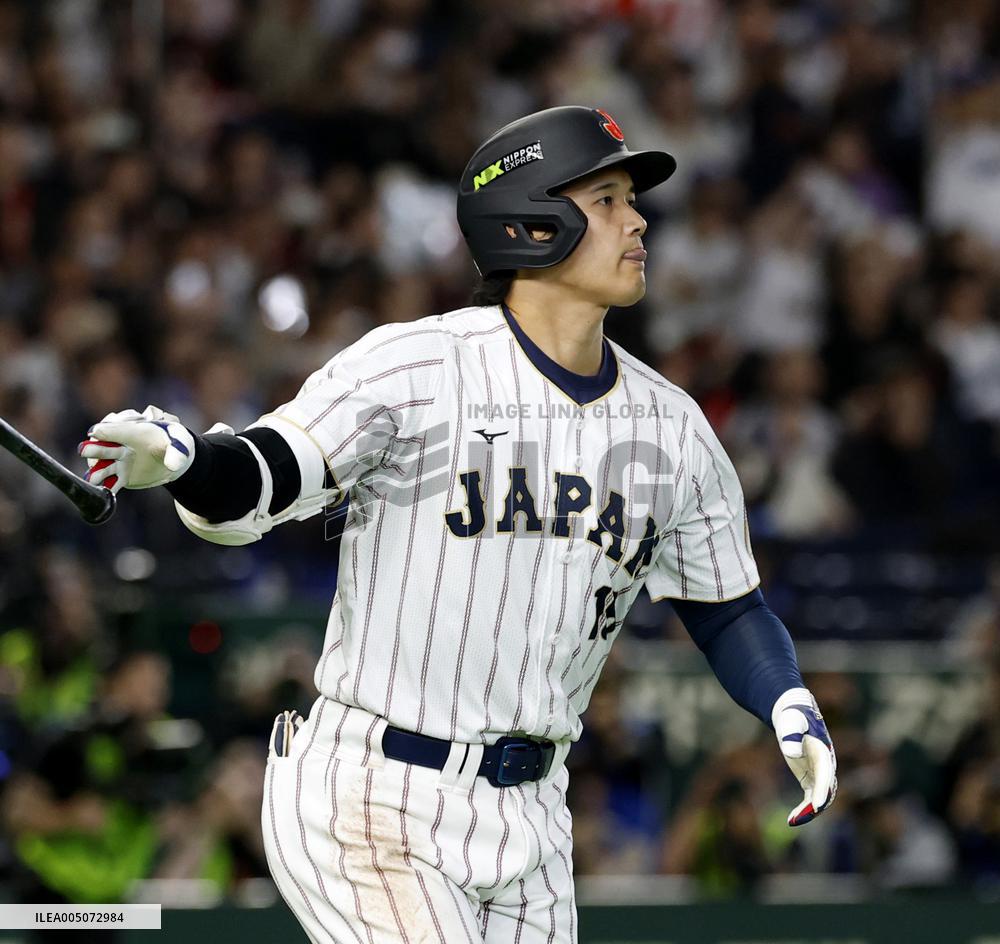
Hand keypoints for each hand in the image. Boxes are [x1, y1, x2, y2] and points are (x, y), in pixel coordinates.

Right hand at [78, 405, 194, 493]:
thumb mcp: (181, 442)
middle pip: (102, 446)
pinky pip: (111, 483)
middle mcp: (121, 445)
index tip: (96, 433)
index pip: (115, 429)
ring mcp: (120, 462)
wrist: (175, 458)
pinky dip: (107, 488)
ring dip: (97, 471)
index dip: (105, 431)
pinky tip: (103, 494)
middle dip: (94, 448)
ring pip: (103, 466)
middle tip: (84, 450)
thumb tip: (173, 465)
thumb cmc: (176, 442)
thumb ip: (177, 452)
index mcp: (133, 431)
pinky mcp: (122, 476)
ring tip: (92, 478)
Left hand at [772, 688, 836, 826]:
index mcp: (823, 752)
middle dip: (816, 806)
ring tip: (791, 821)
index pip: (825, 774)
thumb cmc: (793, 717)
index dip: (822, 790)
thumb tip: (792, 752)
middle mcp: (826, 765)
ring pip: (820, 798)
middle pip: (826, 790)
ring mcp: (820, 773)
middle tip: (800, 817)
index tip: (816, 805)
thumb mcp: (791, 722)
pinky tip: (791, 819)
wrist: (794, 716)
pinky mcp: (811, 779)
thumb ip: (792, 734)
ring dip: (809, 812)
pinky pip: (810, 798)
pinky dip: (804, 809)